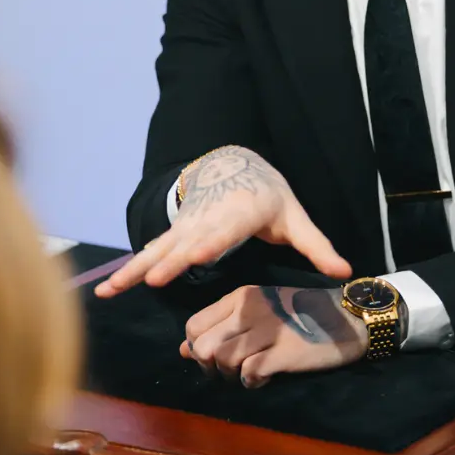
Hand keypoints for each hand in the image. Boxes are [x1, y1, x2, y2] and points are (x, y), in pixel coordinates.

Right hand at [94, 146, 351, 296]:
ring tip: (114, 289)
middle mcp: (209, 218)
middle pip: (187, 242)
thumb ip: (316, 246)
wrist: (233, 165)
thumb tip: (345, 271)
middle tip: (154, 280)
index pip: (226, 230)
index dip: (212, 242)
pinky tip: (109, 289)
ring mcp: (188, 226)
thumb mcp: (295, 217)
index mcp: (242, 212)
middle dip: (170, 261)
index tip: (197, 256)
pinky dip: (129, 269)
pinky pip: (150, 253)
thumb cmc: (269, 195)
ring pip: (160, 248)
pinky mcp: (175, 234)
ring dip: (137, 269)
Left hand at [181, 284, 367, 387]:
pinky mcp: (284, 351)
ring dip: (232, 376)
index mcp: (240, 296)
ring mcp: (266, 329)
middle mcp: (248, 309)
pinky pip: (249, 373)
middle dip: (211, 367)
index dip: (196, 348)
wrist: (346, 316)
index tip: (215, 358)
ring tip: (250, 373)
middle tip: (231, 371)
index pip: (193, 325)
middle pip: (202, 346)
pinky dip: (253, 381)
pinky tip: (266, 376)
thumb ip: (222, 327)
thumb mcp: (258, 312)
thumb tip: (185, 349)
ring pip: (223, 360)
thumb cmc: (301, 314)